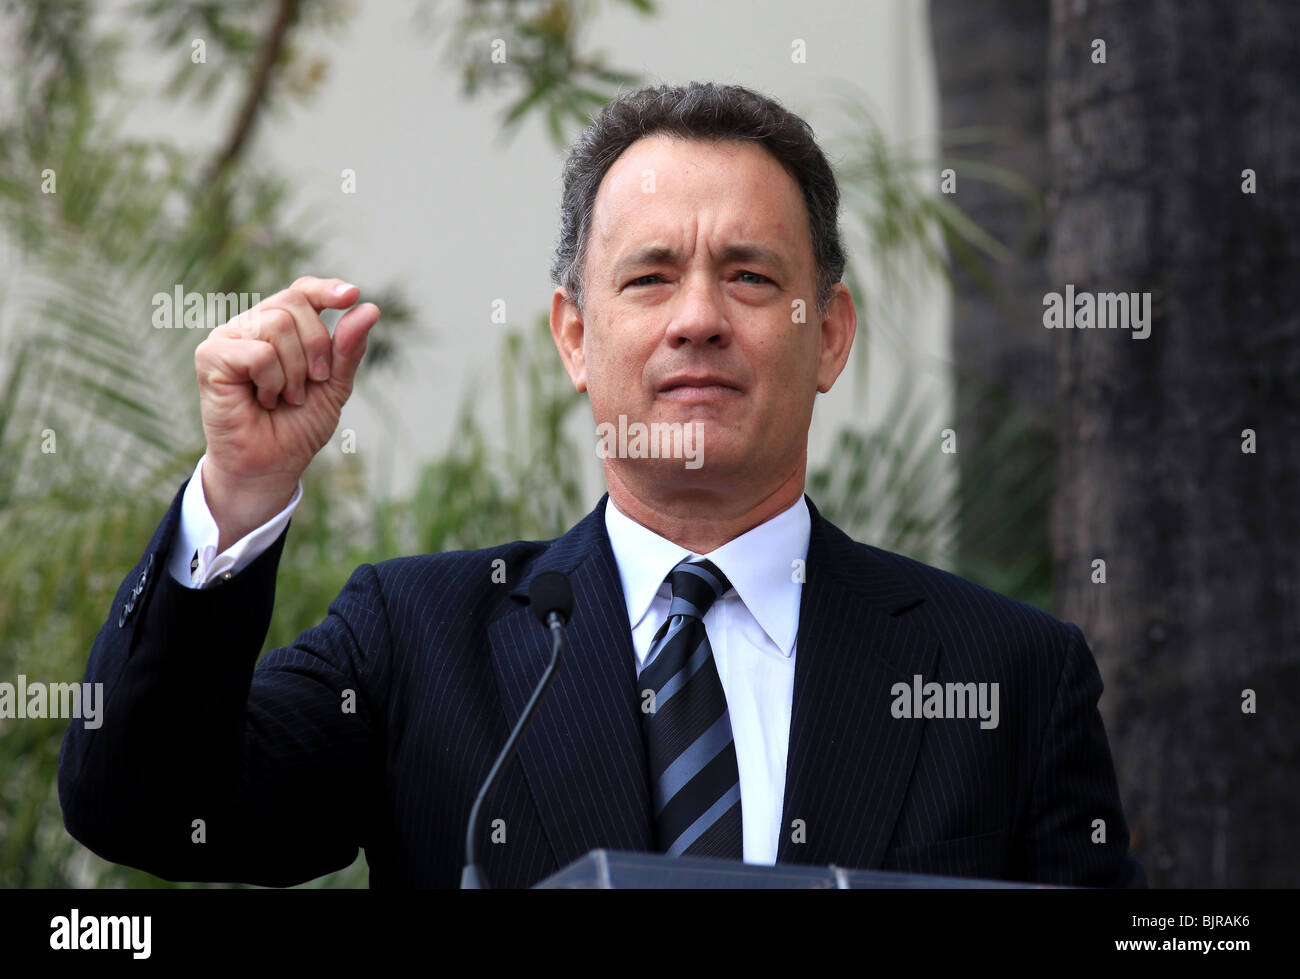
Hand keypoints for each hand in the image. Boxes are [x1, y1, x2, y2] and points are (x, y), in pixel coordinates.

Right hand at [194, 276, 380, 549]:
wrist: (271, 466)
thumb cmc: (297, 426)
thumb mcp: (334, 385)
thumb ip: (348, 349)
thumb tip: (370, 307)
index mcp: (278, 327)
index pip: (301, 291)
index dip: (325, 289)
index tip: (350, 295)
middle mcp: (250, 326)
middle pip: (293, 304)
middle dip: (316, 347)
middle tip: (311, 384)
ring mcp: (227, 338)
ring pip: (276, 325)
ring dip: (294, 371)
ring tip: (284, 397)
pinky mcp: (210, 356)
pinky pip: (258, 352)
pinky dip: (272, 380)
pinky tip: (263, 399)